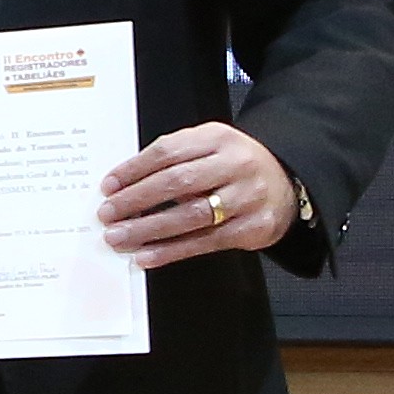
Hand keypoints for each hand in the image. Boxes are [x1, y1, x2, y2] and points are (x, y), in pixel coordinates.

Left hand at [104, 120, 295, 269]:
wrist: (286, 182)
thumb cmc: (235, 166)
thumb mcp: (210, 146)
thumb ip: (174, 158)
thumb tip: (125, 185)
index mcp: (218, 138)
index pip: (168, 151)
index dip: (133, 169)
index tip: (108, 186)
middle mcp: (235, 165)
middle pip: (177, 182)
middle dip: (135, 200)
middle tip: (107, 214)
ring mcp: (246, 197)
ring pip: (190, 215)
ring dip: (148, 229)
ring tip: (119, 237)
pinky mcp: (252, 228)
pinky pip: (205, 242)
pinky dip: (171, 251)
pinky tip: (146, 255)